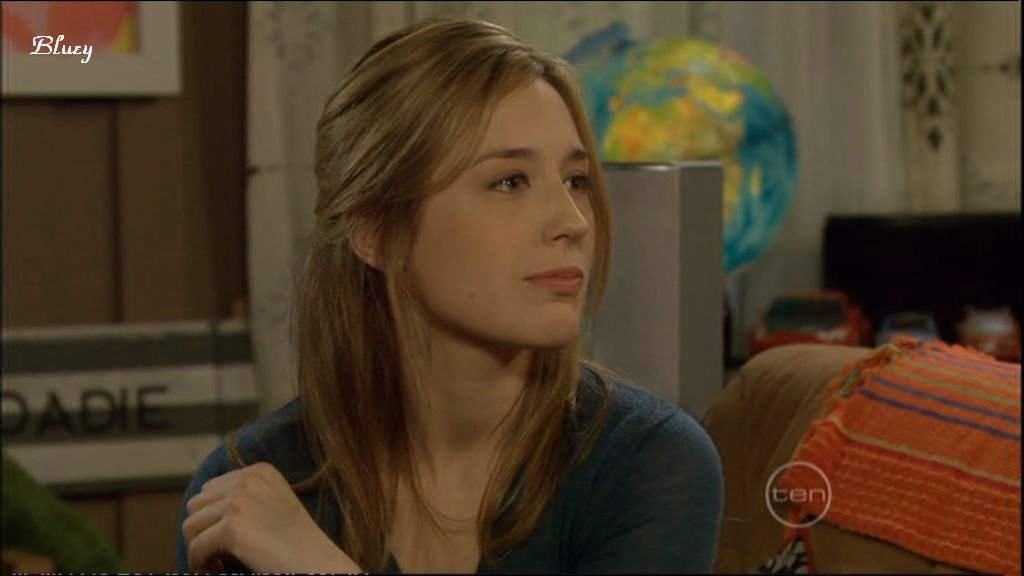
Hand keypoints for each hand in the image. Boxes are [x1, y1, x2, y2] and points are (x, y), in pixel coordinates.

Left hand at [182, 461, 361, 573]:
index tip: (227, 541)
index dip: (212, 520)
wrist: (318, 565)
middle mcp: (249, 480)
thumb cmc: (297, 545)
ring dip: (199, 549)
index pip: (210, 489)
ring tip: (218, 564)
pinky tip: (218, 572)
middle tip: (219, 555)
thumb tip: (198, 505)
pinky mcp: (232, 527)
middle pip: (196, 505)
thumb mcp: (273, 505)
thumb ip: (243, 496)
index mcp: (260, 471)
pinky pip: (196, 548)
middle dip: (203, 533)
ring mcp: (240, 501)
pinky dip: (201, 565)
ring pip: (191, 526)